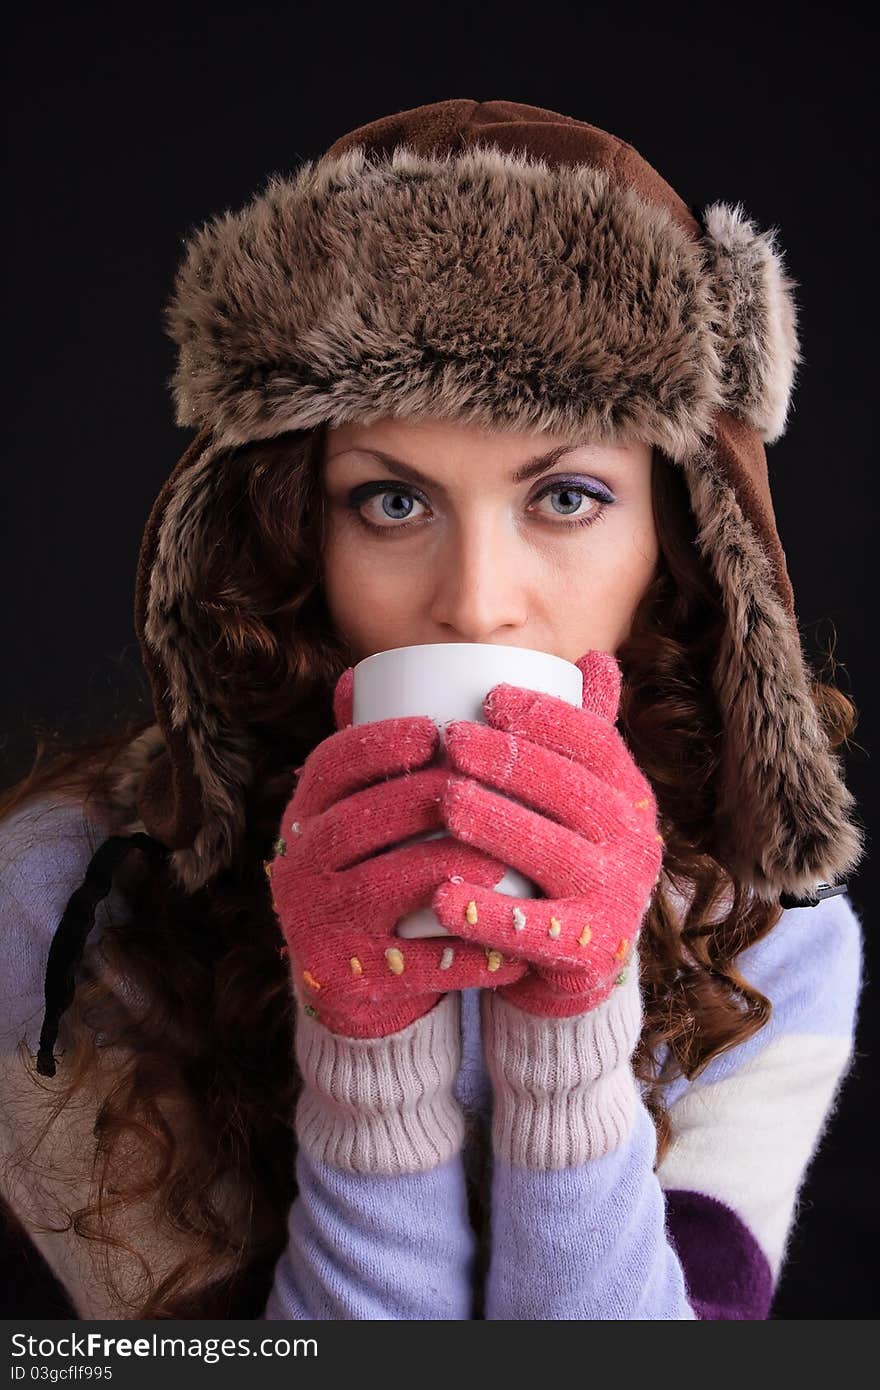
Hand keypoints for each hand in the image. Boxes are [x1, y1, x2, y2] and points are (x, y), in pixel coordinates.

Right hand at [267, 667, 528, 1037]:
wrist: (355, 980)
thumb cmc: (380, 871)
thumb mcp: (366, 815)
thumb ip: (375, 753)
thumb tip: (366, 669)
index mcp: (305, 816)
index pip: (330, 767)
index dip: (377, 744)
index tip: (434, 730)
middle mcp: (297, 865)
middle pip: (355, 822)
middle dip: (420, 799)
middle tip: (482, 787)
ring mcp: (318, 922)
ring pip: (382, 887)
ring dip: (444, 867)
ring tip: (501, 859)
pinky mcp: (347, 976)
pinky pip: (410, 963)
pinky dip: (463, 954)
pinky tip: (509, 943)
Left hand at [428, 650, 663, 1017]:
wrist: (572, 963)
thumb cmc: (559, 856)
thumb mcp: (573, 796)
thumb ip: (571, 733)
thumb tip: (590, 655)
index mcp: (629, 795)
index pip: (596, 743)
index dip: (546, 716)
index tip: (489, 696)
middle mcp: (635, 843)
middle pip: (572, 792)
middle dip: (512, 761)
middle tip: (451, 741)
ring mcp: (614, 900)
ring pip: (554, 854)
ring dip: (498, 824)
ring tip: (445, 802)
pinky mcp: (585, 953)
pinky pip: (533, 932)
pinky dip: (486, 914)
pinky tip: (441, 896)